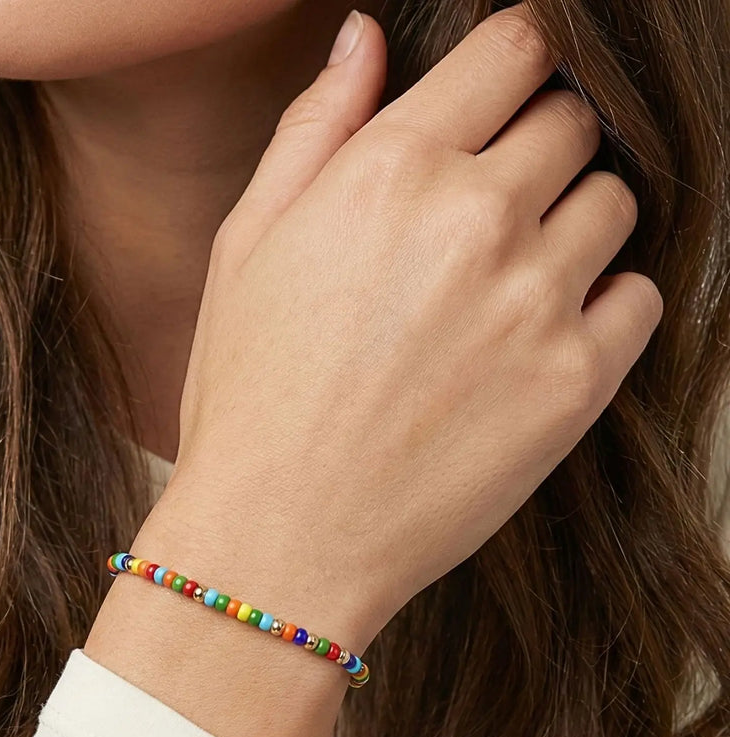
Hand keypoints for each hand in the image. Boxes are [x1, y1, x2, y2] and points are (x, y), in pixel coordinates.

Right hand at [152, 0, 662, 652]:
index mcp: (390, 172)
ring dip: (571, 225)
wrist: (278, 539)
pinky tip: (535, 341)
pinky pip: (638, 298)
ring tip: (506, 286)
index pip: (515, 50)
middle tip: (486, 216)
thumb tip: (363, 38)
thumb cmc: (248, 400)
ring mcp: (534, 303)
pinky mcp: (574, 384)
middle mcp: (476, 220)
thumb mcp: (246, 250)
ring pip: (614, 204)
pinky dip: (602, 305)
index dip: (513, 66)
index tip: (503, 99)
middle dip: (537, 150)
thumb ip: (314, 131)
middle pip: (572, 123)